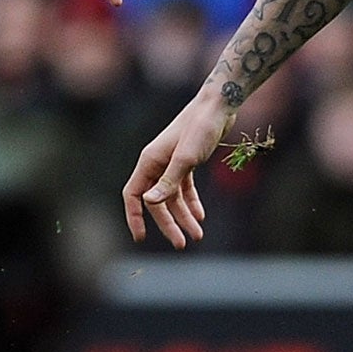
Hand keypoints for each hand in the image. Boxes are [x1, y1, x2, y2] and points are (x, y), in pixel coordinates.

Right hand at [123, 88, 231, 247]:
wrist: (219, 106)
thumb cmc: (200, 127)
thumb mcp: (186, 157)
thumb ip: (168, 182)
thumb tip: (149, 203)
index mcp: (149, 162)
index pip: (133, 195)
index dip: (134, 217)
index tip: (141, 238)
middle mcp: (156, 164)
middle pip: (156, 202)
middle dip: (168, 224)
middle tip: (181, 244)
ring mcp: (171, 163)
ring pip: (172, 198)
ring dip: (184, 217)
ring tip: (197, 235)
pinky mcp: (186, 162)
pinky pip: (185, 189)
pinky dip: (192, 203)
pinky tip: (200, 216)